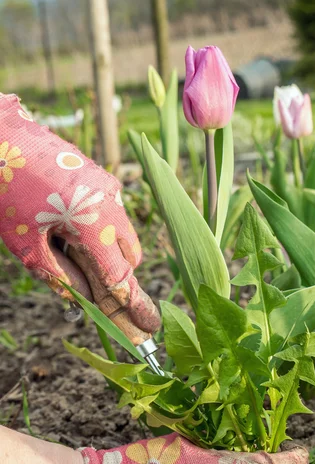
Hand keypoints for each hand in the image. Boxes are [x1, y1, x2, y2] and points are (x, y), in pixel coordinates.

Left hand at [0, 93, 159, 332]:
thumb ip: (59, 275)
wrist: (0, 133)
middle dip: (119, 275)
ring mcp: (109, 188)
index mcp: (96, 225)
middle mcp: (112, 205)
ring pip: (122, 233)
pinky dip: (100, 228)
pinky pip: (112, 213)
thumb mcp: (26, 244)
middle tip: (100, 289)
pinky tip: (68, 224)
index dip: (133, 306)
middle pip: (129, 256)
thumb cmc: (6, 189)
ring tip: (70, 248)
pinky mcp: (101, 176)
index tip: (148, 327)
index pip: (120, 277)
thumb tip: (83, 298)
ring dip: (108, 251)